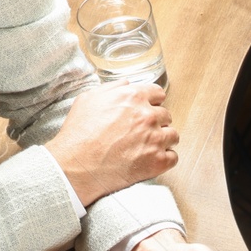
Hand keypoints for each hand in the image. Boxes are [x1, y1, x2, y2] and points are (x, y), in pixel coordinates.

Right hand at [45, 82, 177, 205]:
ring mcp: (155, 139)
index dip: (152, 102)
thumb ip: (111, 89)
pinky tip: (153, 160)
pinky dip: (165, 159)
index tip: (148, 109)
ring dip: (163, 140)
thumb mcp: (88, 99)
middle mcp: (147, 116)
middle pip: (166, 115)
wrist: (77, 166)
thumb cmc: (79, 134)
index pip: (157, 94)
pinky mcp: (157, 161)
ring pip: (173, 135)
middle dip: (156, 122)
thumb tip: (126, 85)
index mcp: (133, 97)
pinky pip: (173, 157)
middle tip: (143, 132)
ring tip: (149, 147)